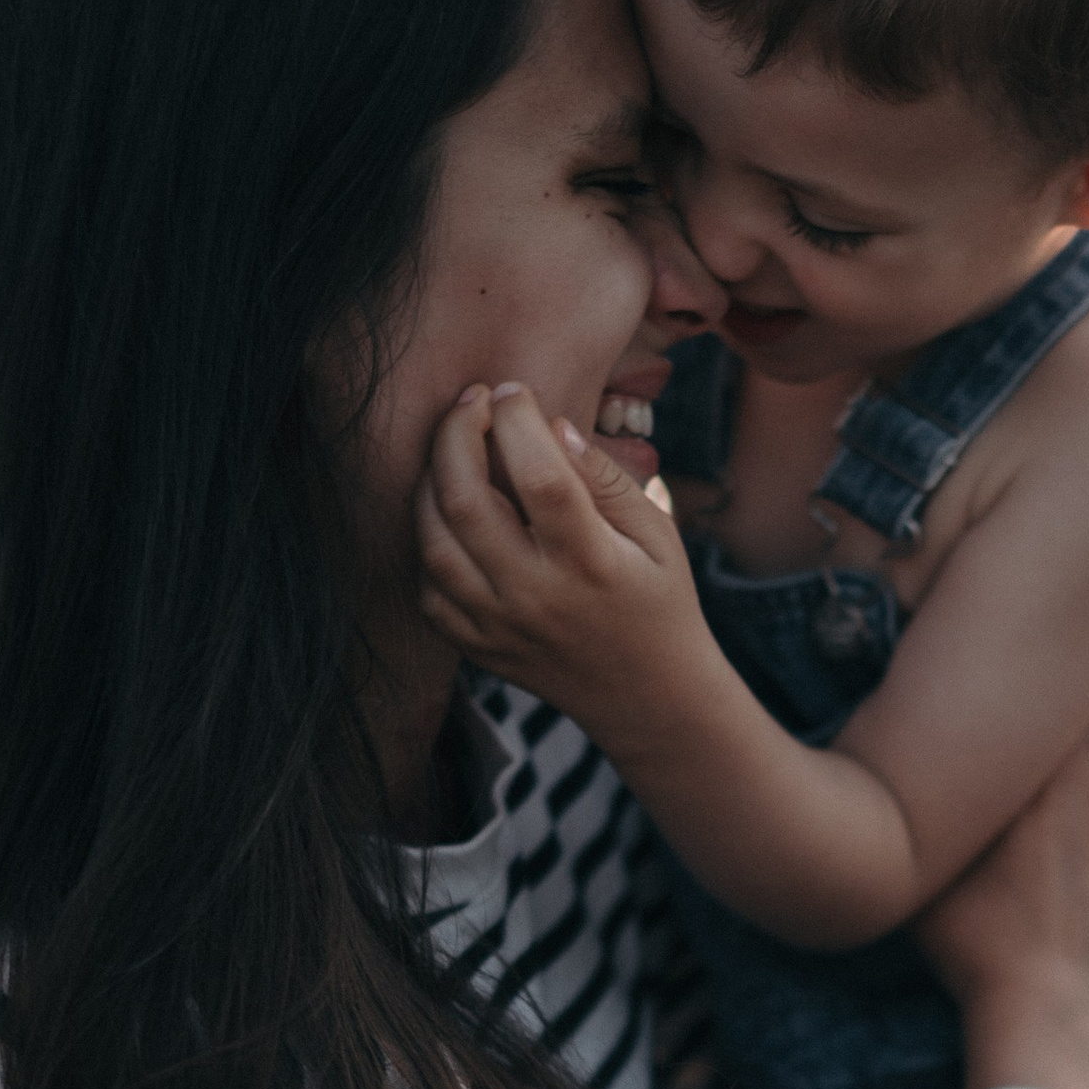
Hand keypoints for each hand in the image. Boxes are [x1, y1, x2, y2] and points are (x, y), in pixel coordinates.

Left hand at [415, 383, 703, 731]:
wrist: (650, 698)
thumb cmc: (660, 602)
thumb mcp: (657, 535)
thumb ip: (606, 479)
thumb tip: (552, 426)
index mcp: (591, 563)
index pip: (539, 476)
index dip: (516, 420)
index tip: (513, 390)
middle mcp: (537, 597)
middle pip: (467, 500)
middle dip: (457, 433)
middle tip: (471, 401)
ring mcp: (499, 627)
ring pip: (433, 541)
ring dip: (431, 481)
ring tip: (453, 450)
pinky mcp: (477, 647)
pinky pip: (428, 587)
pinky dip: (429, 539)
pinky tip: (451, 512)